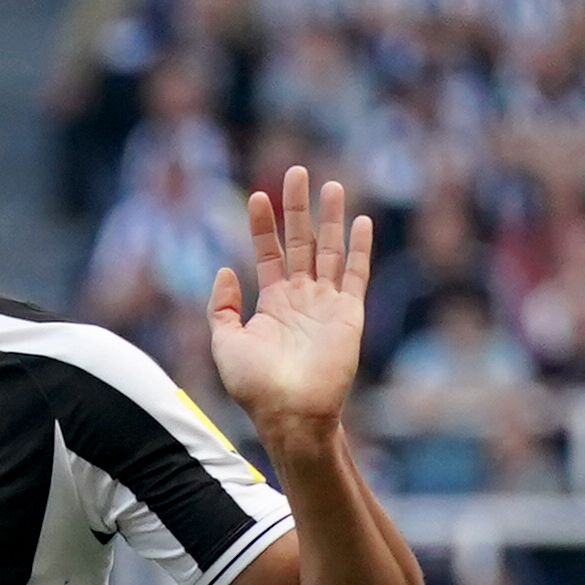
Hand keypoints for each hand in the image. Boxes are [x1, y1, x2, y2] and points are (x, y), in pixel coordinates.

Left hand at [208, 167, 371, 444]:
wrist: (291, 412)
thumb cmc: (255, 385)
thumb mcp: (225, 343)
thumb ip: (222, 306)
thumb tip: (224, 270)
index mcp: (272, 302)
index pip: (268, 252)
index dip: (262, 226)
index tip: (257, 196)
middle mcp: (301, 297)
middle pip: (300, 241)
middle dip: (297, 208)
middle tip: (295, 172)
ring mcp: (326, 303)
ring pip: (329, 250)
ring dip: (331, 218)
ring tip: (331, 185)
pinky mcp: (349, 313)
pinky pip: (356, 274)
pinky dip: (360, 248)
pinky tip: (362, 222)